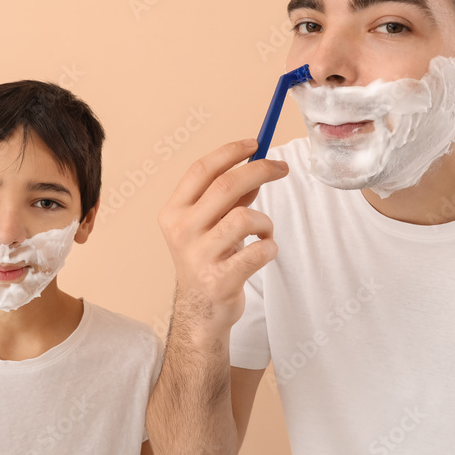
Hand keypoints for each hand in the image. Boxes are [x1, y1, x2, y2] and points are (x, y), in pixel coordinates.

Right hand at [158, 139, 288, 336]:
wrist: (201, 311)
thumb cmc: (208, 259)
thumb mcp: (210, 224)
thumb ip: (229, 197)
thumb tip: (255, 165)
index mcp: (174, 212)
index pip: (201, 170)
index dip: (230, 152)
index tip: (255, 143)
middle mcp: (181, 231)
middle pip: (226, 186)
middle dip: (260, 170)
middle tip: (281, 168)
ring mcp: (199, 257)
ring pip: (244, 217)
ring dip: (264, 221)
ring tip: (263, 232)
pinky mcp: (220, 280)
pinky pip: (258, 250)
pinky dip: (269, 246)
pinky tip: (264, 251)